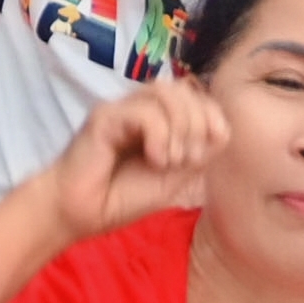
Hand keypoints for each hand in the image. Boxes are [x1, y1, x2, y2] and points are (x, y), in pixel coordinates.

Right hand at [34, 77, 228, 241]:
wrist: (82, 213)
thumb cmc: (122, 196)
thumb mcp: (174, 178)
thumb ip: (197, 153)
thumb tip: (221, 129)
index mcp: (158, 118)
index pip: (196, 96)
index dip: (211, 117)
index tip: (204, 153)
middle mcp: (140, 107)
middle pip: (185, 89)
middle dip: (198, 124)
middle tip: (188, 159)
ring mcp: (121, 108)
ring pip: (166, 92)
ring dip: (181, 127)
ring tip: (171, 160)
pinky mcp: (105, 116)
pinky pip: (145, 112)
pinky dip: (159, 137)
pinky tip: (154, 160)